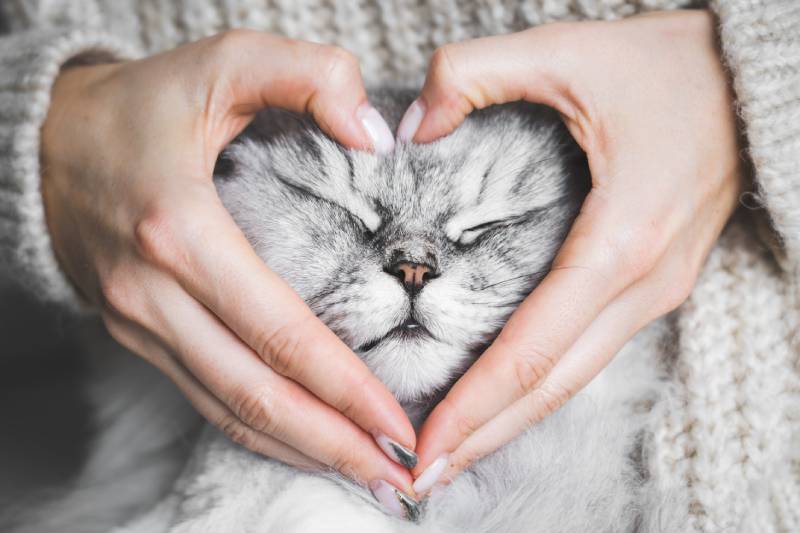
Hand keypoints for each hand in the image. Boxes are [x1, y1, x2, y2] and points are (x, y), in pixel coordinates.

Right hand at [41, 30, 415, 492]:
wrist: (49, 141)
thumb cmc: (144, 103)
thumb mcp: (224, 60)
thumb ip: (309, 74)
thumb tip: (377, 136)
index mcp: (180, 231)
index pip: (279, 332)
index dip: (343, 387)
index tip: (399, 422)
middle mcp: (155, 295)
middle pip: (256, 394)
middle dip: (332, 444)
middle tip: (400, 476)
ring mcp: (141, 325)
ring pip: (228, 411)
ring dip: (300, 452)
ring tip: (366, 475)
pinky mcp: (141, 336)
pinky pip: (206, 399)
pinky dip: (259, 433)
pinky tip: (304, 446)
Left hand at [399, 10, 744, 490]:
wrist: (751, 76)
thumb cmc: (667, 65)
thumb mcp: (564, 50)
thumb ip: (470, 75)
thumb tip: (406, 128)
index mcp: (620, 242)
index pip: (530, 351)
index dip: (472, 407)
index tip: (421, 449)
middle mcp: (642, 286)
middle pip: (550, 389)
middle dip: (482, 438)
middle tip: (416, 480)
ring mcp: (654, 292)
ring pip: (572, 380)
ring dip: (510, 422)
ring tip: (450, 455)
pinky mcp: (651, 285)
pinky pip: (587, 353)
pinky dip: (539, 387)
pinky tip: (501, 400)